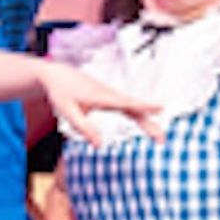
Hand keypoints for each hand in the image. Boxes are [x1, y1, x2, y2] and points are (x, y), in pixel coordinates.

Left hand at [41, 60, 165, 144]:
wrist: (56, 74)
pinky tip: (147, 125)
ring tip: (159, 137)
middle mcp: (109, 94)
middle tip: (162, 139)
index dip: (143, 106)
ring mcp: (110, 95)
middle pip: (134, 109)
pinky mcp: (109, 97)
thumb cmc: (60, 92)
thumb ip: (84, 129)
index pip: (126, 103)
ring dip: (147, 121)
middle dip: (149, 123)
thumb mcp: (68, 112)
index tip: (160, 108)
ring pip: (133, 108)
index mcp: (100, 97)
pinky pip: (128, 107)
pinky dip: (139, 115)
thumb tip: (100, 146)